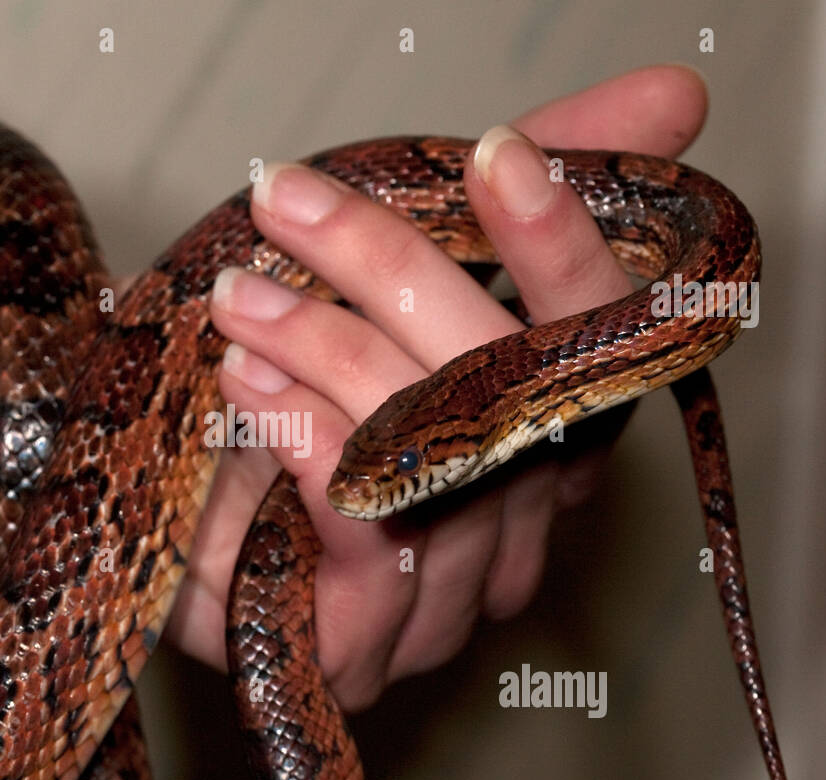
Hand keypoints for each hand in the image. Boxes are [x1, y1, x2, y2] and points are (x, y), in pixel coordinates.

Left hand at [167, 64, 708, 709]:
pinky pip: (369, 525)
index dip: (561, 245)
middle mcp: (514, 518)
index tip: (500, 152)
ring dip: (324, 354)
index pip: (598, 337)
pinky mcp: (367, 640)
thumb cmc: (284, 381)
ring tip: (241, 299)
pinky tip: (246, 387)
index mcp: (541, 429)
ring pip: (430, 455)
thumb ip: (521, 184)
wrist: (148, 503)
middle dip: (391, 274)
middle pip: (505, 388)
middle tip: (286, 200)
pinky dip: (304, 435)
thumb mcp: (391, 266)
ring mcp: (446, 592)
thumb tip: (677, 92)